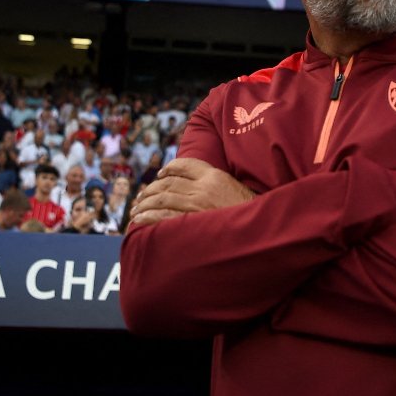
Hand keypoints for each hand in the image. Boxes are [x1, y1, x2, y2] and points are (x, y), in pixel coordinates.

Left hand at [128, 158, 253, 229]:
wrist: (260, 230)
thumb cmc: (250, 213)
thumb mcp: (237, 190)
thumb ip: (218, 186)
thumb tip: (203, 190)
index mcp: (215, 176)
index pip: (185, 165)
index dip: (169, 169)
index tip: (160, 175)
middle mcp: (203, 187)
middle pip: (168, 182)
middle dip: (151, 189)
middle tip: (140, 196)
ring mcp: (196, 204)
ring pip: (162, 198)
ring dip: (145, 203)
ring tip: (135, 209)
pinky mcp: (191, 222)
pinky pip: (162, 217)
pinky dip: (148, 217)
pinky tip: (139, 220)